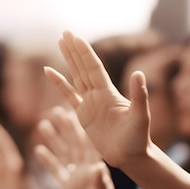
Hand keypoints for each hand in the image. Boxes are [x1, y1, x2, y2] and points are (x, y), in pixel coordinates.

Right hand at [34, 107, 124, 188]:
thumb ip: (100, 184)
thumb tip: (97, 168)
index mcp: (95, 166)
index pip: (86, 143)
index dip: (80, 129)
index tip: (73, 112)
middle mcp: (84, 167)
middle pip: (72, 143)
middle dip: (64, 128)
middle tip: (56, 111)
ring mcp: (75, 176)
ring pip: (62, 153)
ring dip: (53, 140)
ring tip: (43, 124)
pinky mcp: (68, 186)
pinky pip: (56, 170)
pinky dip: (48, 160)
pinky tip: (38, 149)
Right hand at [44, 30, 150, 167]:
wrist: (132, 156)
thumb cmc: (138, 138)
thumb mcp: (140, 117)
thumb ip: (139, 95)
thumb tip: (138, 73)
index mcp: (109, 93)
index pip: (93, 68)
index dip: (84, 53)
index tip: (75, 37)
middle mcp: (99, 94)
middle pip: (83, 67)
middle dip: (74, 50)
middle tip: (65, 32)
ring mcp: (90, 103)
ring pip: (76, 76)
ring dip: (68, 60)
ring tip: (60, 42)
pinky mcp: (83, 115)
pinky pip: (68, 95)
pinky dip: (59, 83)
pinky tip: (49, 72)